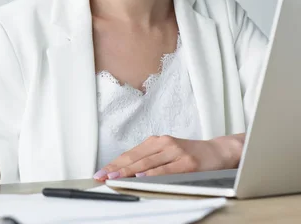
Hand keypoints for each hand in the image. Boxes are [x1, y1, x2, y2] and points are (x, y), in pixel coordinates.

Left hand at [94, 135, 243, 180]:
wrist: (218, 152)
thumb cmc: (189, 154)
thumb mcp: (167, 153)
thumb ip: (149, 160)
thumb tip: (125, 172)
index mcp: (156, 141)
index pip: (130, 154)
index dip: (114, 163)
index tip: (101, 172)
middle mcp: (164, 143)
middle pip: (135, 157)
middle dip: (116, 168)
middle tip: (102, 176)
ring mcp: (175, 152)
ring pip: (147, 163)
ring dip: (129, 172)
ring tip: (115, 177)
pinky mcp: (187, 162)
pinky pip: (166, 169)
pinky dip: (153, 174)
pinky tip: (142, 177)